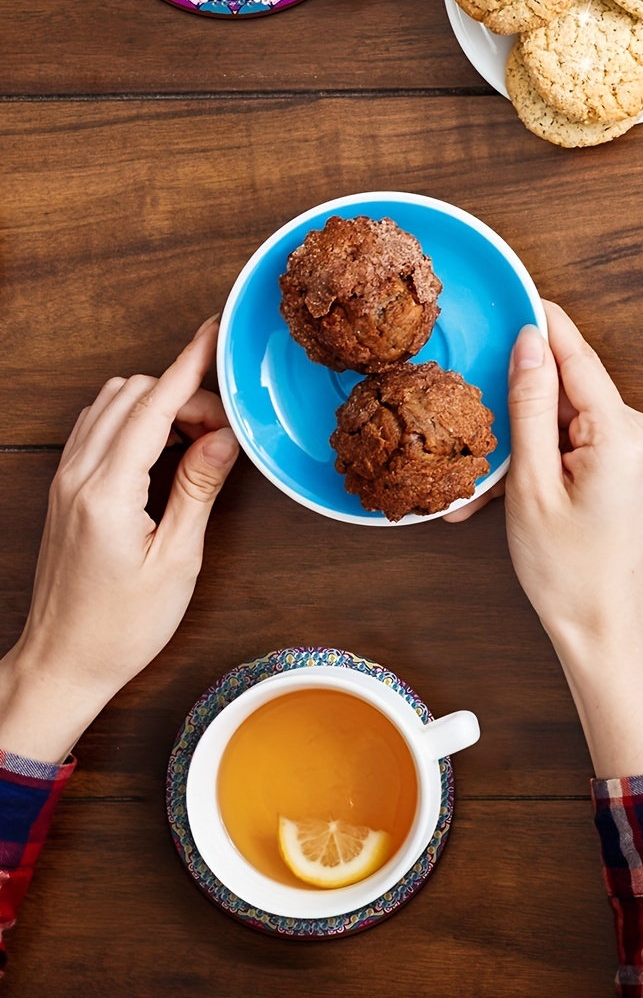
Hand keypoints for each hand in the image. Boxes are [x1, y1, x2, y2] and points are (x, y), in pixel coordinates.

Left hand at [0, 319, 240, 762]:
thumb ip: (199, 489)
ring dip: (157, 405)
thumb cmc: (121, 626)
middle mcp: (78, 477)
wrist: (62, 664)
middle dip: (184, 394)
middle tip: (226, 430)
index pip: (154, 406)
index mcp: (108, 492)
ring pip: (110, 405)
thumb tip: (225, 436)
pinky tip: (163, 450)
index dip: (189, 364)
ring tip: (198, 441)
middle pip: (133, 396)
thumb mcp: (177, 561)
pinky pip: (96, 429)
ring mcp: (65, 482)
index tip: (214, 334)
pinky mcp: (64, 491)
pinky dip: (133, 421)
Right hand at [477, 302, 642, 779]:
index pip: (577, 357)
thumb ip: (531, 406)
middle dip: (522, 408)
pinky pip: (584, 434)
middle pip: (571, 387)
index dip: (545, 323)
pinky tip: (521, 485)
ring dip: (531, 438)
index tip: (517, 288)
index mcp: (623, 434)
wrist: (602, 622)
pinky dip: (549, 452)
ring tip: (495, 486)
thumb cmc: (565, 569)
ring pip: (573, 413)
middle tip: (480, 438)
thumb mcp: (531, 485)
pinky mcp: (638, 457)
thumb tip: (531, 341)